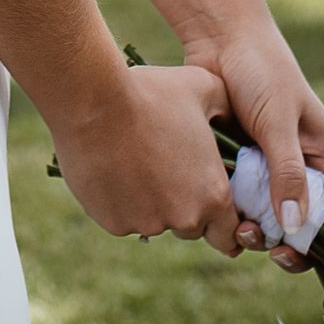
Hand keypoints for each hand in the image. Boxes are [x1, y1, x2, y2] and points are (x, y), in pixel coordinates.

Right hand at [48, 63, 247, 254]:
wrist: (94, 101)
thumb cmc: (152, 93)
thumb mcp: (205, 88)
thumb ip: (226, 111)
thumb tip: (228, 120)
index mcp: (213, 195)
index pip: (229, 234)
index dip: (221, 221)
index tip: (206, 199)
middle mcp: (183, 217)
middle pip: (190, 226)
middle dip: (182, 205)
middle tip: (166, 168)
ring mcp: (145, 223)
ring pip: (154, 221)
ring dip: (149, 202)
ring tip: (134, 160)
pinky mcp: (112, 222)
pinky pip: (122, 218)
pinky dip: (120, 200)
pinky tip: (112, 167)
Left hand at [184, 16, 323, 273]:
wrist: (220, 36)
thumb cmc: (261, 69)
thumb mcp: (278, 121)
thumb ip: (287, 172)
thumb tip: (294, 225)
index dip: (315, 239)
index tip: (287, 251)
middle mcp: (298, 167)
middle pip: (293, 221)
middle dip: (274, 236)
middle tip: (248, 233)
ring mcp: (265, 166)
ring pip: (261, 213)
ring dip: (247, 223)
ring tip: (230, 221)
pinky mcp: (235, 160)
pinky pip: (234, 195)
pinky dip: (225, 203)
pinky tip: (211, 200)